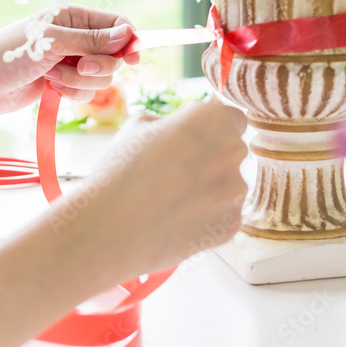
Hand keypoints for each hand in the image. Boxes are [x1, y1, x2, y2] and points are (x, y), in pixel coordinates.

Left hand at [0, 5, 140, 120]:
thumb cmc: (7, 54)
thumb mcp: (52, 43)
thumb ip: (91, 40)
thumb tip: (127, 33)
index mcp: (74, 17)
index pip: (117, 24)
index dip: (129, 40)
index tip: (134, 59)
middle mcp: (76, 37)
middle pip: (113, 54)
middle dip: (98, 66)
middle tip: (78, 66)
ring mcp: (70, 61)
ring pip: (100, 77)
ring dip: (80, 82)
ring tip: (51, 77)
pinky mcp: (63, 83)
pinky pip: (86, 92)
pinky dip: (71, 93)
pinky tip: (48, 88)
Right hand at [62, 101, 248, 277]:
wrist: (109, 229)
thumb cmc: (120, 170)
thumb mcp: (140, 126)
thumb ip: (177, 120)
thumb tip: (194, 119)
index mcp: (213, 119)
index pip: (233, 118)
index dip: (213, 128)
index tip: (192, 140)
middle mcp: (232, 151)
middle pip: (231, 151)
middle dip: (211, 158)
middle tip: (175, 172)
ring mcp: (235, 191)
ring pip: (229, 185)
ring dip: (210, 189)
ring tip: (171, 201)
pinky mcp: (231, 225)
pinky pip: (224, 215)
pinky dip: (206, 218)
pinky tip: (176, 220)